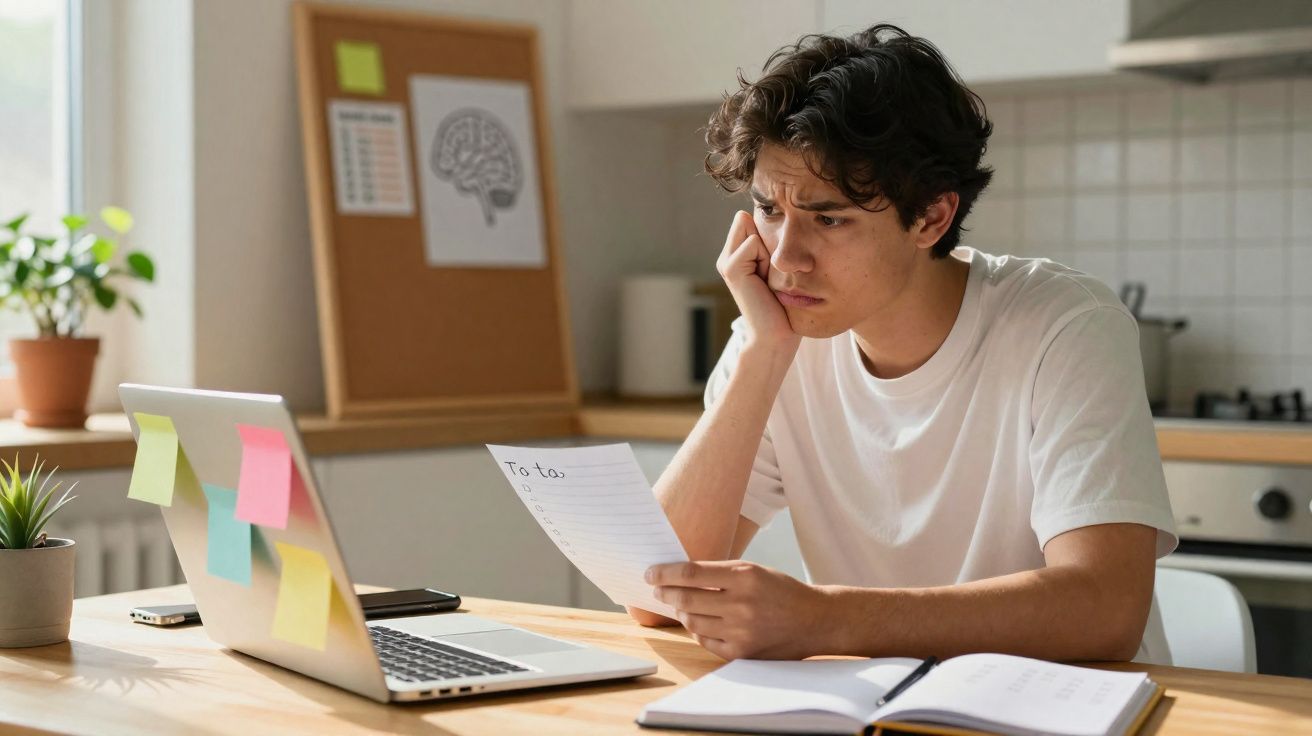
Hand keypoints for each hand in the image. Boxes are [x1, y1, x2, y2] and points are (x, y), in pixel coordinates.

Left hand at [646, 560, 830, 659]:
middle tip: (658, 589)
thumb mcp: (754, 571)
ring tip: (681, 605)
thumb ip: (719, 573)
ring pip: (692, 622)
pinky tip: (700, 622)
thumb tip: (678, 576)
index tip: (651, 573)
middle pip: (686, 599)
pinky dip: (698, 630)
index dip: (666, 573)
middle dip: (666, 593)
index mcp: (745, 576)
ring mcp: (741, 631)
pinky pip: (705, 641)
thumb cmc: (781, 590)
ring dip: (681, 612)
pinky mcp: (742, 653)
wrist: (814, 620)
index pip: (692, 573)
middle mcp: (742, 604)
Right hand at [717, 211, 800, 356]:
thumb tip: (764, 215)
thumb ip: (770, 243)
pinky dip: (767, 258)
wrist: (776, 335)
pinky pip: (753, 241)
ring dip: (769, 250)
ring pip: (752, 228)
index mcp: (738, 254)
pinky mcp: (731, 268)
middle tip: (772, 272)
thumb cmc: (784, 305)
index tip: (776, 266)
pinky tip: (765, 281)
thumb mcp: (778, 267)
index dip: (772, 236)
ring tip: (769, 277)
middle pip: (750, 220)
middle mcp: (728, 256)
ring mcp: (726, 262)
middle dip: (768, 239)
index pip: (753, 219)